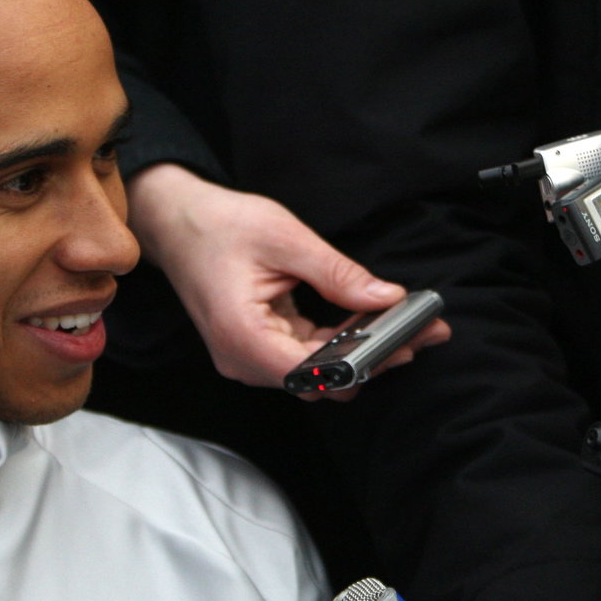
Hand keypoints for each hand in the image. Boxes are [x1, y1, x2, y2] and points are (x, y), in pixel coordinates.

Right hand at [128, 164, 449, 398]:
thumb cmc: (219, 225)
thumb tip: (386, 298)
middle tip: (424, 332)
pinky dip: (339, 342)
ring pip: (317, 371)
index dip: (362, 363)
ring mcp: (248, 357)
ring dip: (360, 350)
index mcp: (242, 335)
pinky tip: (372, 321)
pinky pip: (306, 356)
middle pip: (320, 379)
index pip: (312, 371)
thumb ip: (337, 273)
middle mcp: (242, 359)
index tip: (404, 345)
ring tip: (408, 326)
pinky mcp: (258, 347)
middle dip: (373, 358)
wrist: (175, 221)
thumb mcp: (285, 238)